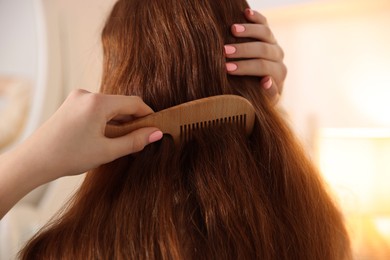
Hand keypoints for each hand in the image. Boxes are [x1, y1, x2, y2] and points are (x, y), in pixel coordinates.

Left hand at [0, 90, 162, 217]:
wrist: (34, 160)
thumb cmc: (68, 156)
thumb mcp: (107, 151)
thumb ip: (135, 141)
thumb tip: (156, 134)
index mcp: (97, 102)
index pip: (134, 102)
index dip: (148, 115)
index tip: (157, 127)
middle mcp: (87, 94)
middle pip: (121, 104)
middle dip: (133, 120)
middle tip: (141, 138)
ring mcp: (77, 98)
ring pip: (109, 107)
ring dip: (119, 121)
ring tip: (123, 141)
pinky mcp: (71, 104)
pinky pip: (96, 108)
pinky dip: (106, 120)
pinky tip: (106, 136)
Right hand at [225, 8, 286, 101]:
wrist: (260, 87)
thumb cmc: (257, 97)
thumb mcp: (263, 101)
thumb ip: (267, 94)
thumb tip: (266, 81)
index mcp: (279, 74)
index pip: (263, 68)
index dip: (245, 67)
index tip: (227, 68)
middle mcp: (278, 57)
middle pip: (263, 50)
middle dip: (243, 50)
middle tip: (225, 51)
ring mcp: (273, 44)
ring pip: (265, 33)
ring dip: (248, 31)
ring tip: (232, 29)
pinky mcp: (268, 35)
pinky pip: (264, 22)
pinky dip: (256, 17)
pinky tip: (245, 12)